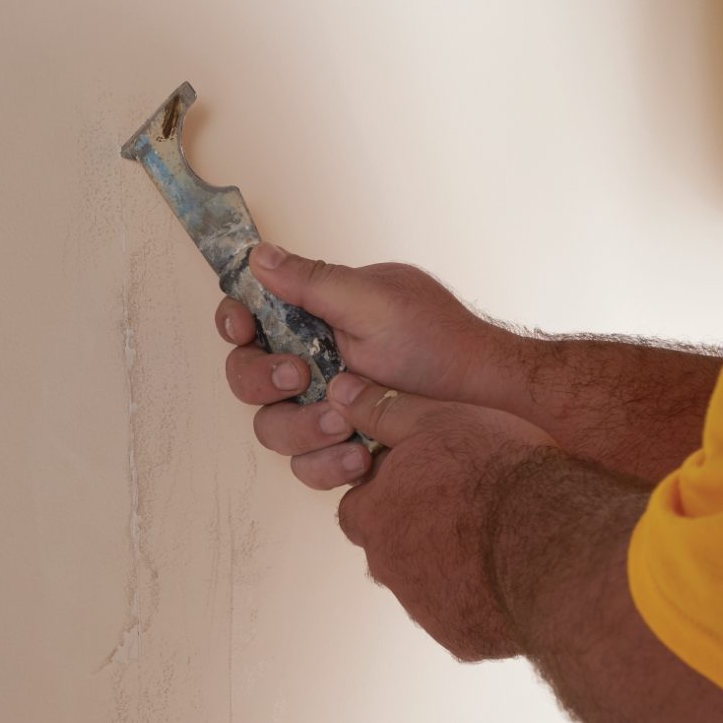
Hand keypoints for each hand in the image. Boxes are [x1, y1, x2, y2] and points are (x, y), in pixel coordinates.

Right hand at [216, 244, 538, 490]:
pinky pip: (308, 467)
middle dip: (264, 380)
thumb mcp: (374, 301)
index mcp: (315, 319)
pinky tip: (361, 456)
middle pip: (248, 378)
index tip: (245, 328)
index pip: (251, 318)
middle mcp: (313, 364)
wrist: (486, 400)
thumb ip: (313, 282)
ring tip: (346, 424)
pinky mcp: (340, 450)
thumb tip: (260, 255)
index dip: (235, 323)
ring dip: (301, 428)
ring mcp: (324, 409)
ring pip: (272, 429)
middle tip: (301, 378)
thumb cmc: (440, 343)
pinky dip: (328, 465)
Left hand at [326, 373, 556, 661]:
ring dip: (451, 567)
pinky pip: (465, 617)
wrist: (551, 540)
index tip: (424, 480)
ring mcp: (425, 609)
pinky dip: (481, 599)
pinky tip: (514, 574)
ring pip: (428, 586)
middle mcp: (390, 570)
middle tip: (465, 508)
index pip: (360, 507)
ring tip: (497, 539)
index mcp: (374, 517)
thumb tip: (340, 393)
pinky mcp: (463, 638)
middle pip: (392, 550)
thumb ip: (385, 409)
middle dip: (418, 532)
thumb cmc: (495, 474)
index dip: (390, 492)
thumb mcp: (436, 419)